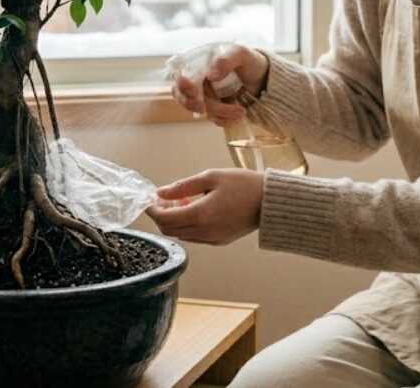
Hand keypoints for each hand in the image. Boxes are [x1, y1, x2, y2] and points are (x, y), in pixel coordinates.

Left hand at [144, 168, 264, 245]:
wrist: (270, 201)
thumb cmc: (243, 184)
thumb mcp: (211, 177)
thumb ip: (183, 186)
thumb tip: (160, 192)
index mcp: (201, 215)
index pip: (165, 218)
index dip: (152, 209)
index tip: (149, 199)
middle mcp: (204, 231)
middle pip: (169, 230)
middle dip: (161, 215)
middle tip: (163, 198)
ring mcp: (212, 239)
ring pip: (181, 234)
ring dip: (175, 220)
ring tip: (182, 200)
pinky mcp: (219, 241)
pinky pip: (194, 236)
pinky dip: (187, 225)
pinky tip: (195, 209)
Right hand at [171, 45, 270, 127]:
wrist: (267, 80)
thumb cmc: (252, 62)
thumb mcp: (241, 54)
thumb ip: (225, 61)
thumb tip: (210, 76)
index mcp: (201, 64)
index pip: (180, 74)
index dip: (182, 85)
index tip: (193, 92)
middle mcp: (200, 80)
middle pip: (182, 95)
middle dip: (191, 104)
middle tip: (203, 109)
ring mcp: (207, 96)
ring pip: (200, 109)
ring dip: (219, 113)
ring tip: (241, 111)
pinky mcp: (216, 108)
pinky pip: (212, 118)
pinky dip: (223, 120)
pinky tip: (237, 117)